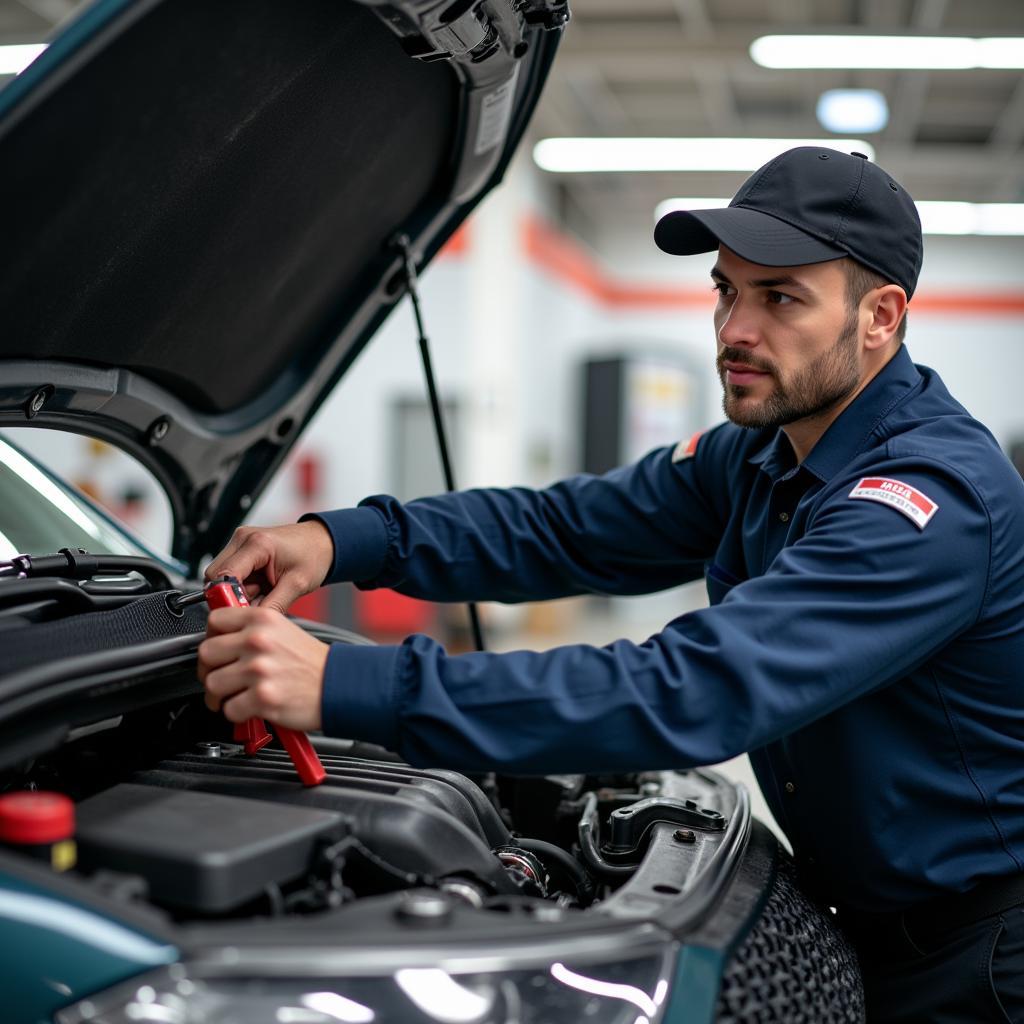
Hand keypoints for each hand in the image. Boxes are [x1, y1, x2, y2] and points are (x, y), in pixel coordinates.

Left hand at [198, 606, 328, 731]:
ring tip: (234, 696)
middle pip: (206, 654)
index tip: (217, 648)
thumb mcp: (283, 630)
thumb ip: (252, 631)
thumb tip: (221, 640)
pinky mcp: (262, 697)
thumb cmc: (313, 662)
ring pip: (213, 684)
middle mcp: (258, 640)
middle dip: (209, 670)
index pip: (215, 620)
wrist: (338, 684)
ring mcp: (259, 669)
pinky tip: (250, 708)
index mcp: (262, 619)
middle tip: (220, 677)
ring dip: (220, 696)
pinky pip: (229, 709)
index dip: (211, 637)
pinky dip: (237, 714)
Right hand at [206, 521, 333, 612]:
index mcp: (258, 543)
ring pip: (220, 577)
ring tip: (263, 591)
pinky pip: (230, 574)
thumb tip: (250, 621)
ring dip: (238, 591)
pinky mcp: (241, 549)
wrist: (322, 542)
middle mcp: (244, 538)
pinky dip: (242, 586)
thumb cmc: (313, 556)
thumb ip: (271, 605)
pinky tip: (260, 587)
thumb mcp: (297, 585)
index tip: (239, 612)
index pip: (223, 576)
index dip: (227, 598)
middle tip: (257, 601)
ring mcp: (240, 542)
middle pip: (215, 576)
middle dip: (232, 595)